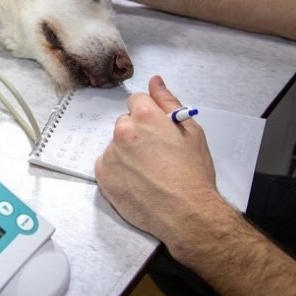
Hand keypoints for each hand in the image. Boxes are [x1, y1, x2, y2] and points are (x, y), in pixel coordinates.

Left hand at [95, 75, 230, 254]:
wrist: (186, 213)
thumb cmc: (193, 175)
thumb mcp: (191, 132)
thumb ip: (168, 102)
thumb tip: (155, 81)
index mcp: (145, 117)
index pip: (136, 101)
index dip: (148, 116)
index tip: (156, 130)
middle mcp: (123, 131)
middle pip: (125, 124)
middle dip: (137, 134)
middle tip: (156, 155)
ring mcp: (110, 154)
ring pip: (116, 145)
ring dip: (127, 153)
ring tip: (148, 172)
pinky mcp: (103, 175)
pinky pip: (107, 164)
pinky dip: (118, 171)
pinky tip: (137, 181)